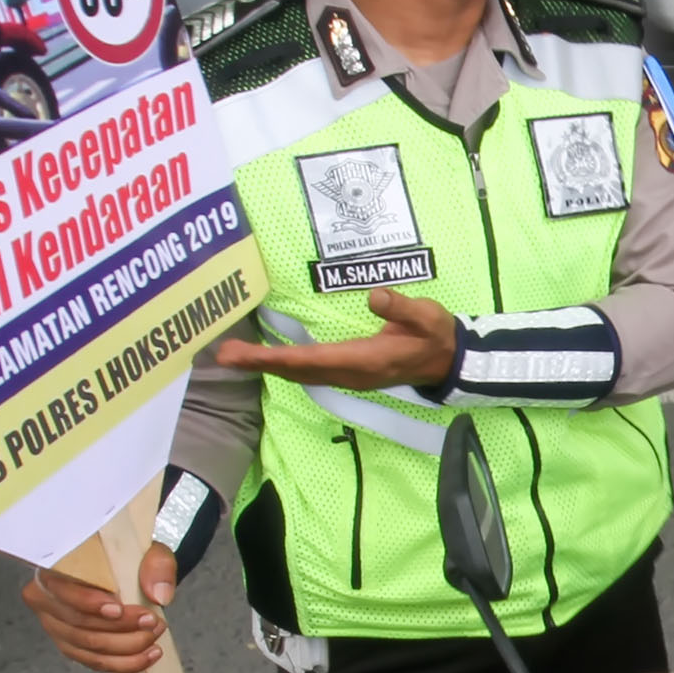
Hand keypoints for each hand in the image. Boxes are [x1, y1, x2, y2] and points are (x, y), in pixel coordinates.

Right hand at [20, 541, 175, 672]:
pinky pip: (94, 662)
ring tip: (153, 638)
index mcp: (52, 570)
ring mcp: (56, 627)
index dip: (88, 603)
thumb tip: (159, 595)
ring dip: (125, 647)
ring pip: (88, 647)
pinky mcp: (71, 646)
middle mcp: (46, 600)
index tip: (118, 609)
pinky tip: (147, 656)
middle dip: (120, 628)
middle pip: (78, 623)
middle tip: (152, 623)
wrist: (126, 572)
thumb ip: (156, 565)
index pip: (63, 591)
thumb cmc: (128, 558)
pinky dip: (123, 663)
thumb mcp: (148, 550)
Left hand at [211, 289, 457, 390]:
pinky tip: (268, 359)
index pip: (311, 360)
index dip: (275, 357)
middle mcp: (351, 373)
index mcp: (365, 360)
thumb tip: (374, 296)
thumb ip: (402, 307)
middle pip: (297, 371)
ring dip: (268, 366)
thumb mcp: (426, 316)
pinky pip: (309, 373)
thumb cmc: (436, 335)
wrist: (449, 361)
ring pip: (300, 375)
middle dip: (260, 363)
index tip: (245, 354)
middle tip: (224, 354)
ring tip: (236, 356)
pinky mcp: (348, 373)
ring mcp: (349, 376)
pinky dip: (284, 366)